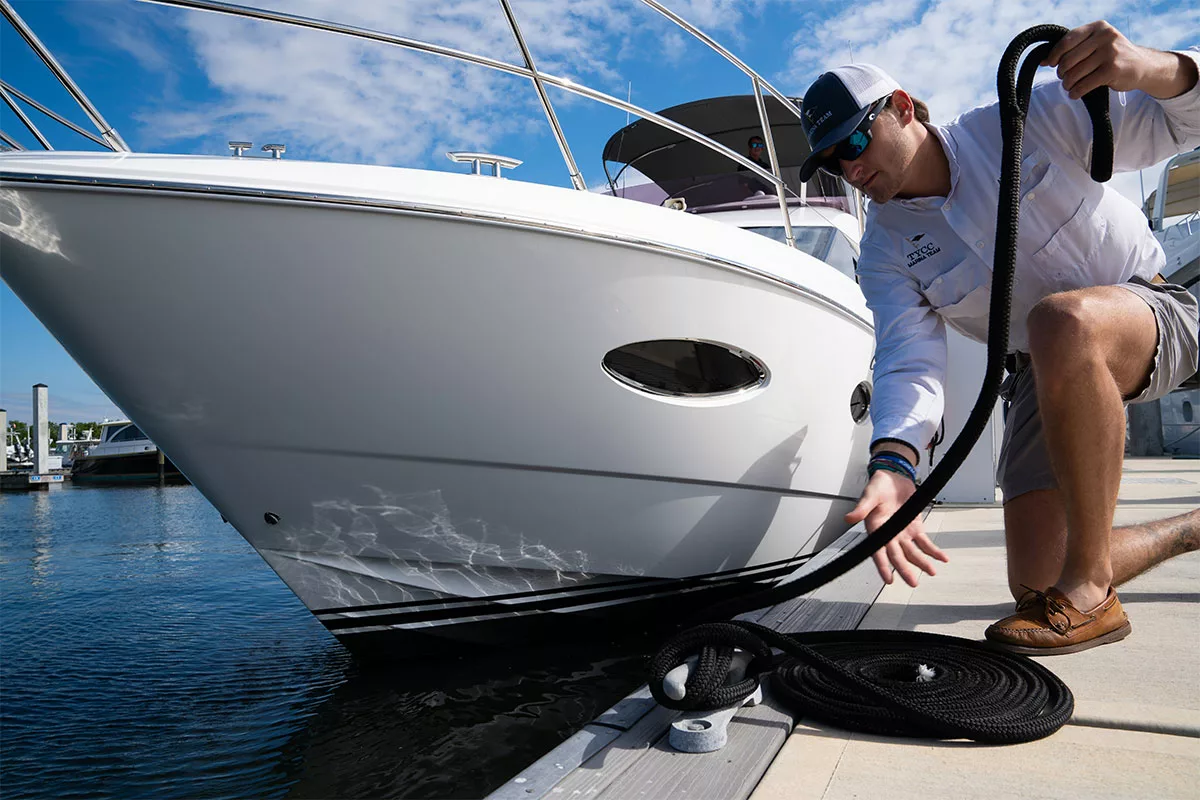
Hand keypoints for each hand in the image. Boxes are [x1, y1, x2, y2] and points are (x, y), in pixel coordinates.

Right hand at [844, 470, 948, 586]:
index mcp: (875, 529)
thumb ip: (862, 507)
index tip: (888, 579)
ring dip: (922, 563)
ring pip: (912, 552)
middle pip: (897, 556)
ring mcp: (903, 533)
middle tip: (913, 582)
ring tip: (931, 572)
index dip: (883, 566)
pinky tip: (942, 558)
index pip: (878, 551)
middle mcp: (889, 534)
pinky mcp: (915, 527)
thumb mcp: (870, 494)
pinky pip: (925, 542)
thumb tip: (849, 518)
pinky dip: (933, 551)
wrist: (894, 476)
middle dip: (905, 570)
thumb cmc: (879, 485)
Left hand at [1042, 20, 1193, 99]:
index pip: (1067, 40)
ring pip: (1074, 74)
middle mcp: (1105, 37)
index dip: (1054, 55)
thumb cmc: (1112, 55)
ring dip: (1068, 84)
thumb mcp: (1096, 44)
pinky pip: (1084, 85)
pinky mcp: (1112, 70)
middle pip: (1068, 60)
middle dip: (1062, 72)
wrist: (1143, 65)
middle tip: (1065, 78)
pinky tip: (1075, 94)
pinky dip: (1075, 92)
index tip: (1050, 64)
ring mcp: (1110, 53)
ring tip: (1070, 86)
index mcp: (1098, 27)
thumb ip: (1073, 48)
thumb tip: (1042, 60)